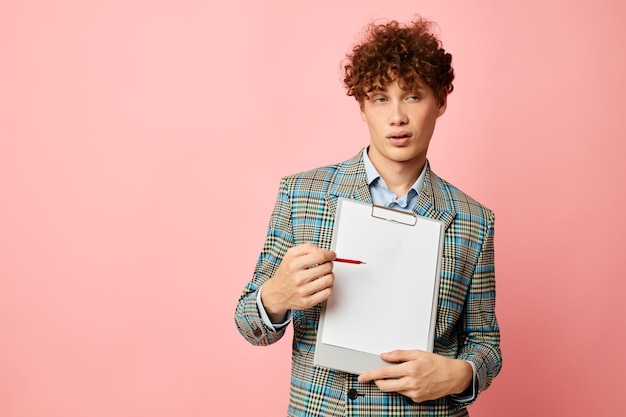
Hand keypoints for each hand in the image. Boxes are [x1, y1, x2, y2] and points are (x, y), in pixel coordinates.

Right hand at [261, 242, 335, 321]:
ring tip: (325, 275)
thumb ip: (307, 248)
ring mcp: (303, 291)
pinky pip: (328, 292)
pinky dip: (329, 287)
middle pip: (326, 267)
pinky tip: (323, 285)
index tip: (331, 255)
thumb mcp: (291, 255)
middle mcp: (298, 278)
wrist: (276, 293)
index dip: (329, 254)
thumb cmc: (286, 273)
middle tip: (326, 265)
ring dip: (330, 275)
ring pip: (329, 280)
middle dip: (329, 264)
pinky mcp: (307, 302)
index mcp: (294, 265)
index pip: (320, 256)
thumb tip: (323, 250)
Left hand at [357, 350, 472, 402]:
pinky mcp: (417, 399)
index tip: (362, 376)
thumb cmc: (437, 363)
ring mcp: (414, 393)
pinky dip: (403, 387)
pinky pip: (404, 393)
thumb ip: (399, 355)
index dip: (371, 375)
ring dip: (391, 383)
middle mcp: (412, 382)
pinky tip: (411, 380)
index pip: (384, 373)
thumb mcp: (418, 353)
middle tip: (375, 377)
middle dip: (377, 382)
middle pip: (385, 386)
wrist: (453, 376)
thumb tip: (384, 355)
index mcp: (411, 369)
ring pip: (394, 389)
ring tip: (401, 374)